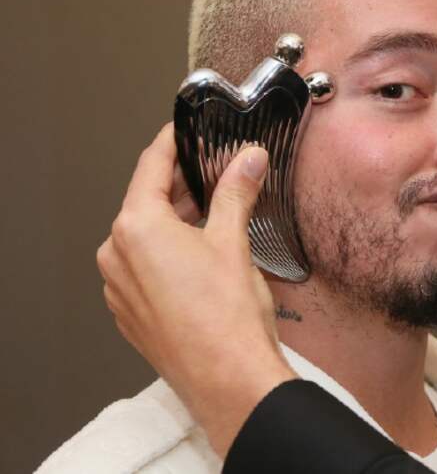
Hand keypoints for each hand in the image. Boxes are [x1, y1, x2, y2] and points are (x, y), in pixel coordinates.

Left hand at [97, 123, 296, 456]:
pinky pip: (144, 267)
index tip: (184, 130)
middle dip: (180, 184)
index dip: (171, 143)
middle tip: (213, 171)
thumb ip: (235, 192)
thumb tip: (247, 160)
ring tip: (213, 214)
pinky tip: (200, 257)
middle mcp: (117, 255)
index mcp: (136, 228)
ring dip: (175, 219)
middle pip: (146, 201)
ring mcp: (119, 287)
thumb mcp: (233, 241)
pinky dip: (168, 253)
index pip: (150, 166)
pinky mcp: (131, 312)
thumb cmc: (226, 317)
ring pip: (145, 236)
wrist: (226, 378)